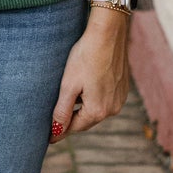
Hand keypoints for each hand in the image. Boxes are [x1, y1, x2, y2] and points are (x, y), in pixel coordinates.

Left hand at [51, 6, 130, 139]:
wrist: (108, 34)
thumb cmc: (86, 57)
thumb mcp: (69, 85)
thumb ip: (62, 111)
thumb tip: (56, 132)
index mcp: (98, 110)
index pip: (75, 128)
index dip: (60, 132)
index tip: (49, 138)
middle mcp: (113, 108)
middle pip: (86, 121)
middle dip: (72, 122)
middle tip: (55, 126)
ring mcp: (120, 98)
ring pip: (96, 110)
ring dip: (83, 109)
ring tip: (68, 106)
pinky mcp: (123, 87)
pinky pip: (105, 99)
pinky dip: (93, 98)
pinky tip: (85, 89)